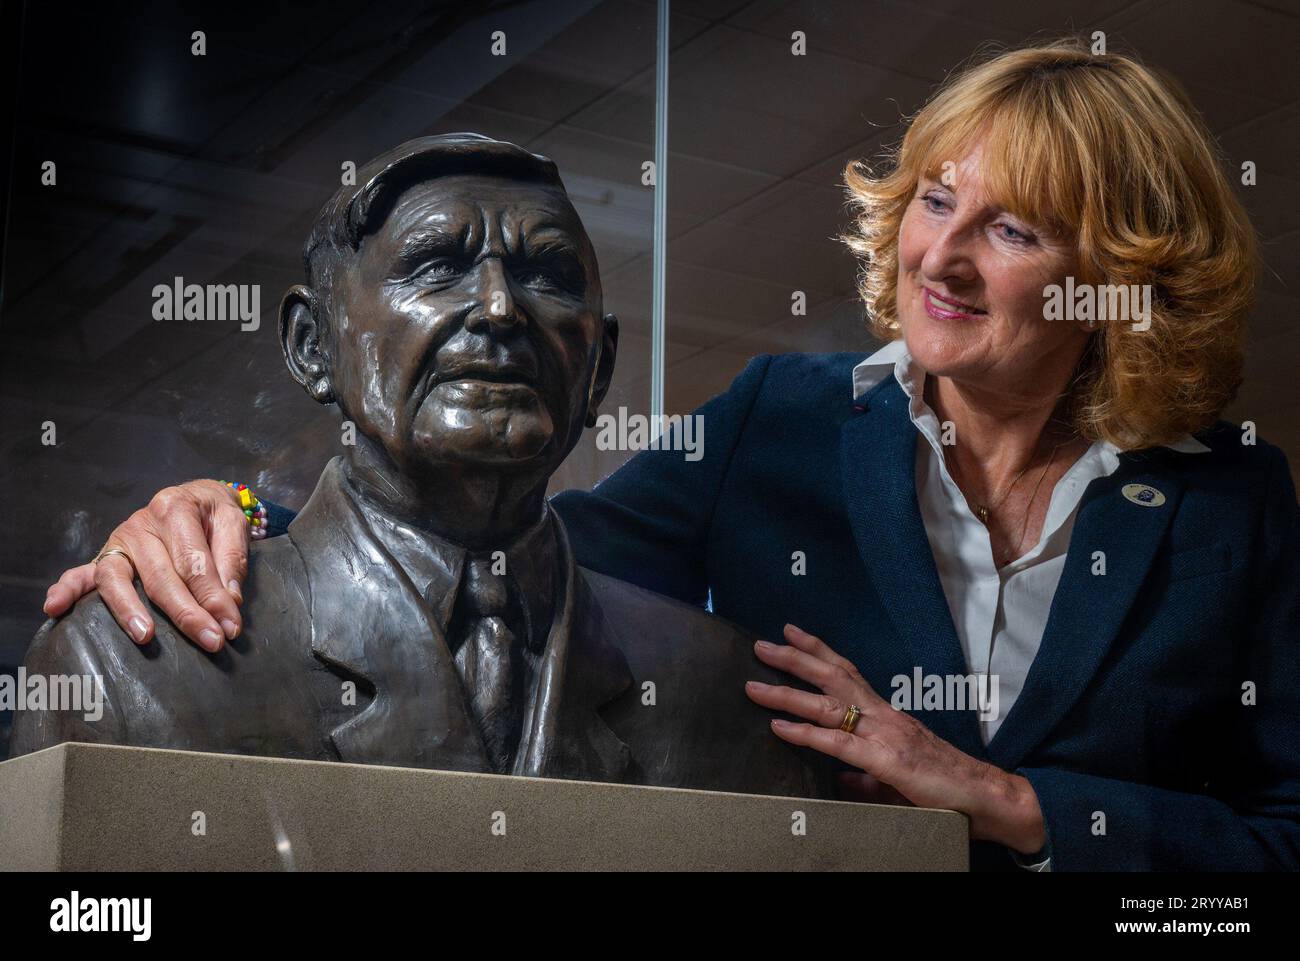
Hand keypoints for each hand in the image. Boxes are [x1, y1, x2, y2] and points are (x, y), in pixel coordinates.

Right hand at [43, 480, 250, 652]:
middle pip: (160, 575)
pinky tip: (55, 608)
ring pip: (118, 578)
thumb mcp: (233, 523)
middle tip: (210, 641)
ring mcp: (119, 540)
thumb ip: (232, 560)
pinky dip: (67, 590)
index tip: (230, 627)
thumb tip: (228, 601)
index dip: (213, 597)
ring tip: (145, 636)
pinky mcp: (107, 554)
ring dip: (129, 610)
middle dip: (186, 613)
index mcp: (175, 508)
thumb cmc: (214, 514)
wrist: (196, 496)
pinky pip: (82, 573)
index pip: (194, 561)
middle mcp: (141, 523)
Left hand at [746, 623, 1046, 854]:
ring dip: (788, 693)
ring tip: (755, 685)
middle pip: (834, 677)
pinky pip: (838, 744)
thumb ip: (865, 776)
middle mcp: (885, 716)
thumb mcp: (896, 778)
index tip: (790, 634)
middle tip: (761, 645)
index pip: (848, 673)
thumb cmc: (946, 788)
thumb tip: (838, 778)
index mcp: (887, 716)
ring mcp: (886, 735)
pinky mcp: (887, 761)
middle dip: (795, 659)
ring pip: (829, 705)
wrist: (988, 799)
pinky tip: (780, 727)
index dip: (818, 652)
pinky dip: (806, 734)